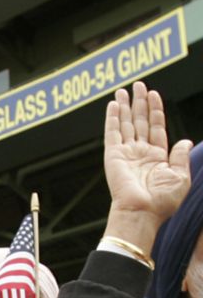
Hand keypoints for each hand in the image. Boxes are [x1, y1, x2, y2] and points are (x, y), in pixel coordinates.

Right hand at [104, 82, 191, 249]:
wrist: (141, 212)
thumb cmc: (162, 202)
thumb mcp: (180, 177)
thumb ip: (181, 157)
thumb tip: (185, 141)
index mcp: (156, 158)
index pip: (156, 128)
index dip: (155, 110)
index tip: (154, 94)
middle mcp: (140, 154)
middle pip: (140, 122)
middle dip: (139, 103)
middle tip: (138, 85)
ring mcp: (126, 154)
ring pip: (126, 124)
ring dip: (126, 106)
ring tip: (124, 90)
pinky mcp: (113, 156)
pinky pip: (112, 133)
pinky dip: (113, 118)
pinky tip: (114, 105)